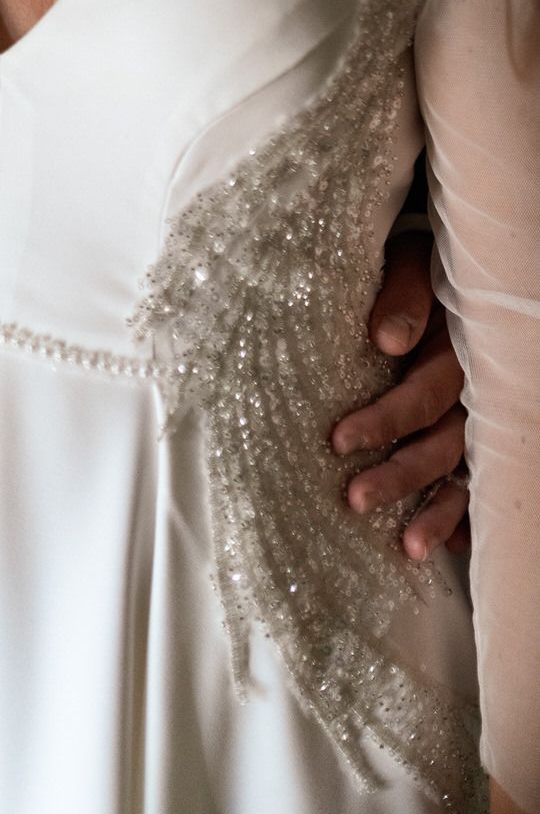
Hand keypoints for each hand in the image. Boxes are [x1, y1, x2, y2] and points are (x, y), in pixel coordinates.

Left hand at [330, 230, 468, 560]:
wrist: (443, 264)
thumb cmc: (420, 264)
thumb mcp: (409, 264)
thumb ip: (401, 297)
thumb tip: (386, 339)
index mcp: (458, 352)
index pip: (421, 398)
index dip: (383, 421)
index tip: (338, 441)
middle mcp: (471, 394)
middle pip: (438, 446)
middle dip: (398, 476)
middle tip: (353, 498)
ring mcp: (474, 419)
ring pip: (458, 473)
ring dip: (435, 512)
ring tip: (407, 548)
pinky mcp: (469, 434)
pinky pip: (473, 483)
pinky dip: (463, 517)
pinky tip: (450, 549)